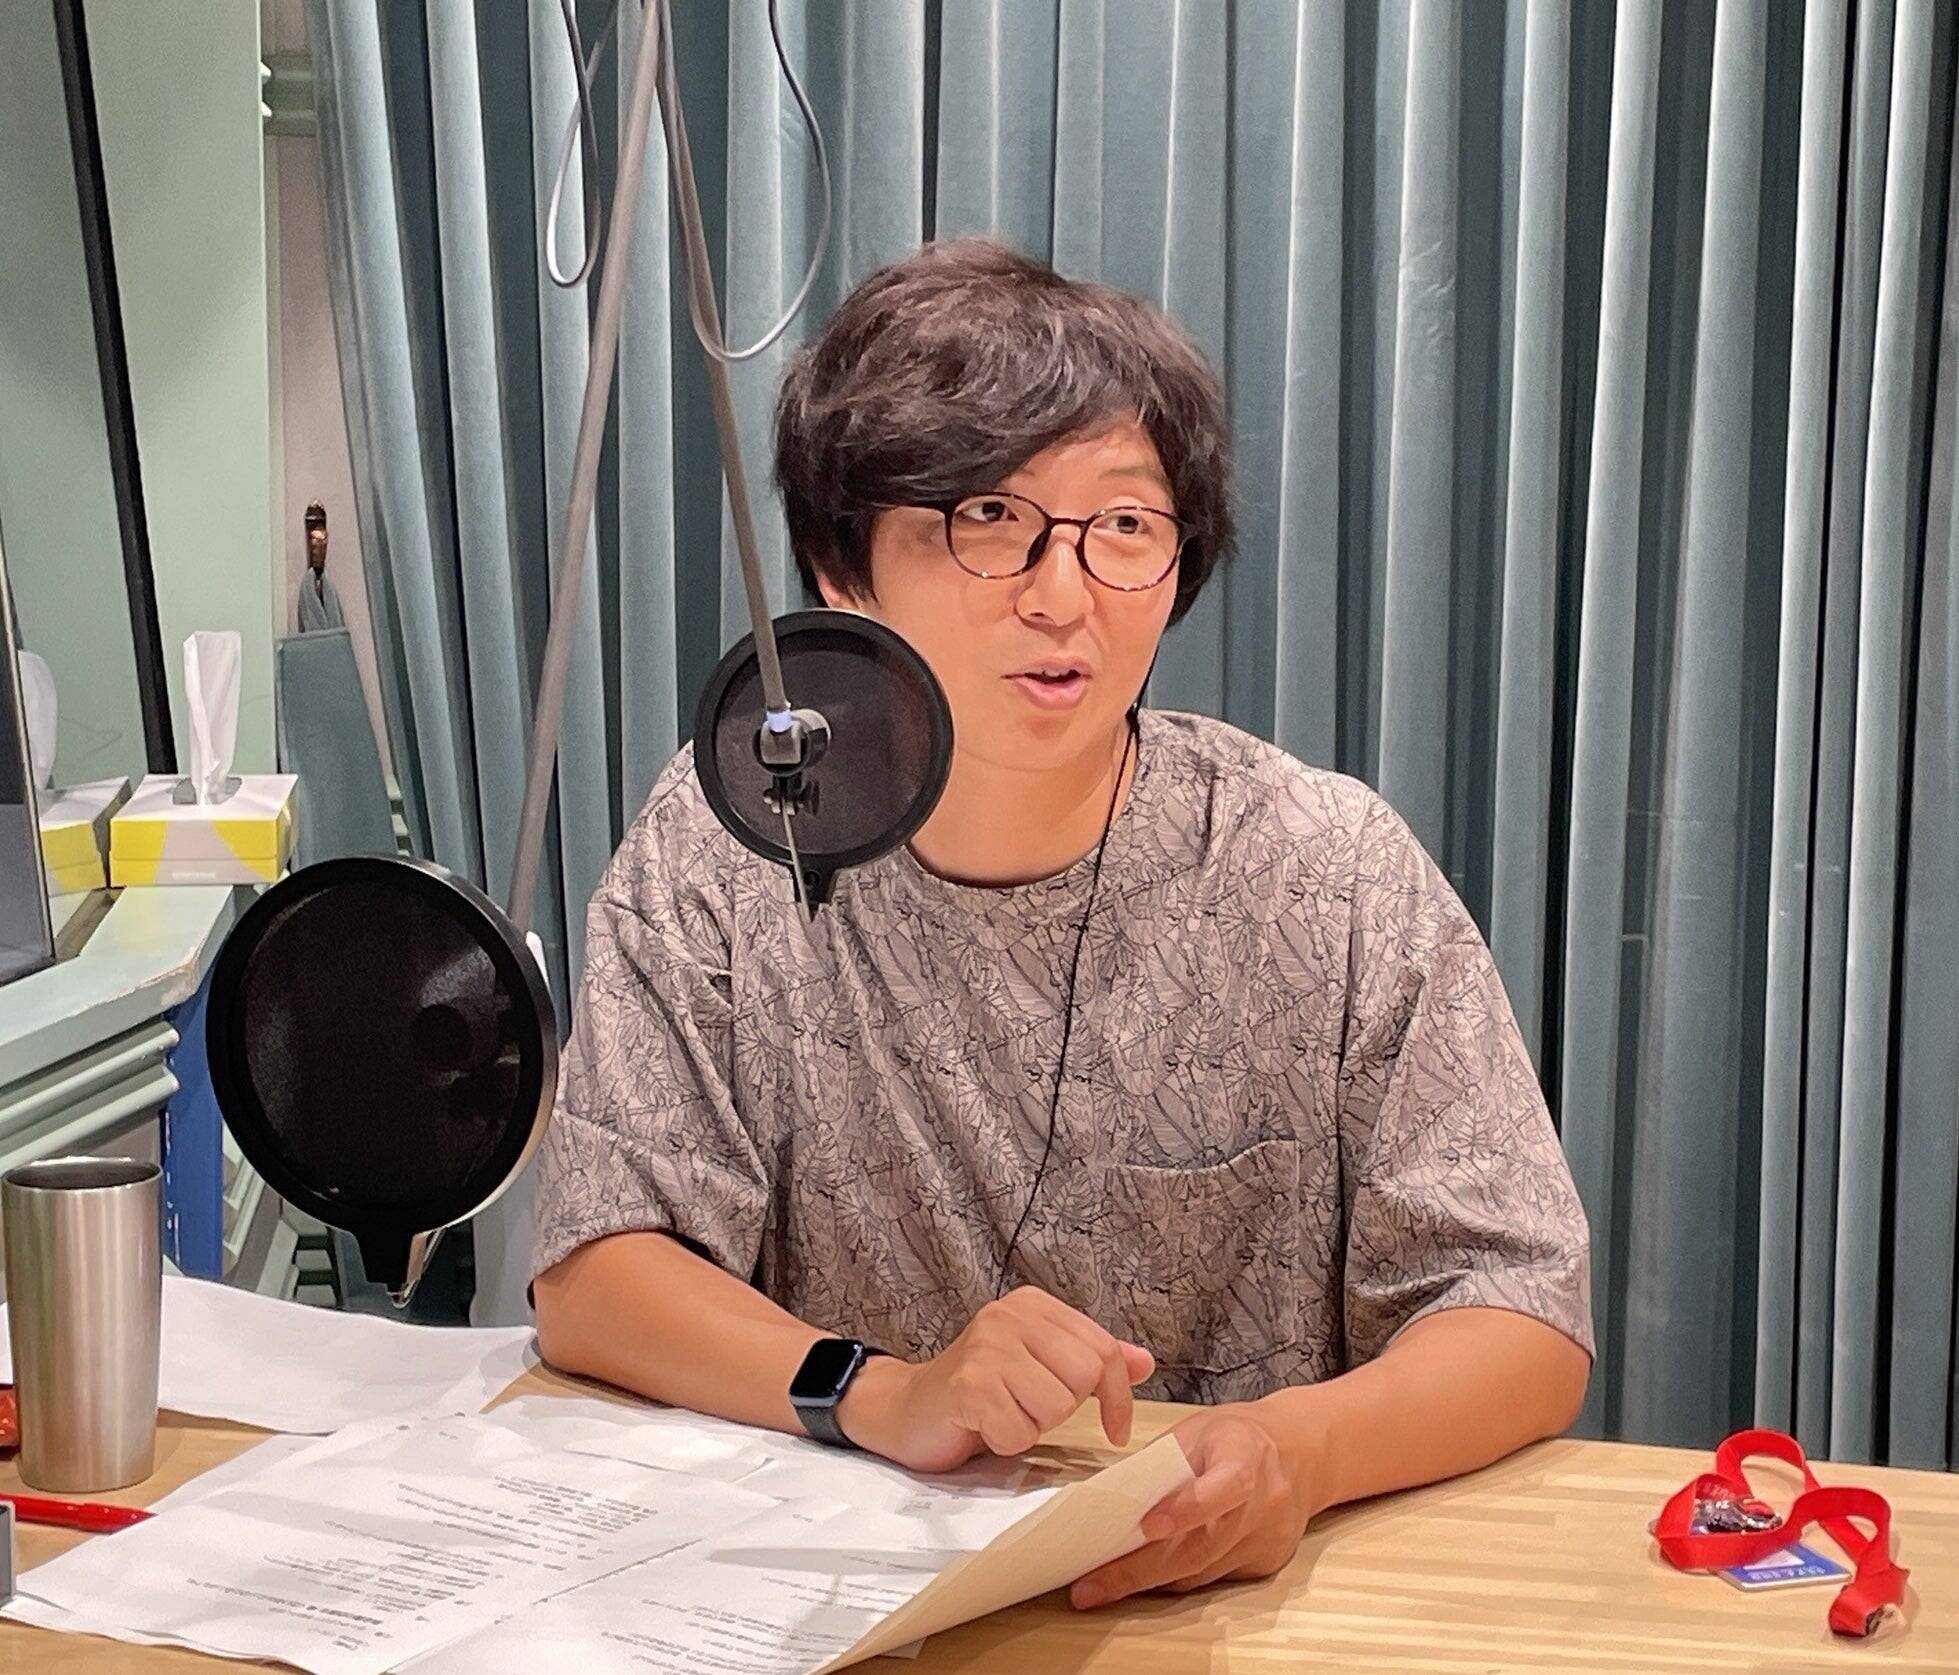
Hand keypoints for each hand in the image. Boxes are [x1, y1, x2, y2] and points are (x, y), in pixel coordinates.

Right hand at [837, 1286, 1154, 1472]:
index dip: (1116, 1396)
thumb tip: (1144, 1362)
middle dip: (1064, 1408)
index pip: (1103, 1349)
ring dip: (1032, 1426)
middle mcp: (1009, 1315)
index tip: (1115, 1429)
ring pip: (1056, 1405)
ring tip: (1002, 1413)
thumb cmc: (979, 1393)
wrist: (905, 1410)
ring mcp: (986, 1346)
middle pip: (1084, 1375)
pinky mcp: (968, 1384)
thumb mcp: (1040, 1368)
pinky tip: (983, 1426)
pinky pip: (1019, 1431)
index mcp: (1033, 1306)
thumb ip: (1090, 1362)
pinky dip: (1006, 1442)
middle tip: (1028, 1408)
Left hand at [1068, 1405, 1315, 1608]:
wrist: (1301, 1453)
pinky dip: (1175, 1578)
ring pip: (1202, 1570)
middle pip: (1201, 1545)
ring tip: (1099, 1587)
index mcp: (1247, 1456)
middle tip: (1091, 1585)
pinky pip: (1212, 1578)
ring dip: (1148, 1581)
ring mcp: (1268, 1538)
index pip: (1225, 1487)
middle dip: (1139, 1569)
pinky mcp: (1266, 1563)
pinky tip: (1142, 1579)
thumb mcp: (1197, 1430)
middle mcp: (1265, 1503)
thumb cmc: (1238, 1436)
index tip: (1146, 1526)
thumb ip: (1161, 1462)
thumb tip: (1109, 1498)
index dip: (1187, 1509)